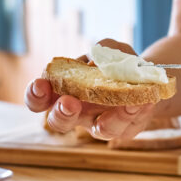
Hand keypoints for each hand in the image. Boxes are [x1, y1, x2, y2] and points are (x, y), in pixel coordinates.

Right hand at [24, 39, 155, 139]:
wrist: (146, 78)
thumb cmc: (118, 64)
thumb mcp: (110, 50)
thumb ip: (102, 50)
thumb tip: (96, 62)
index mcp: (63, 92)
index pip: (39, 100)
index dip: (35, 96)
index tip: (41, 85)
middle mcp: (78, 113)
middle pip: (59, 122)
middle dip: (61, 114)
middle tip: (69, 102)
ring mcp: (101, 124)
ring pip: (102, 130)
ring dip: (110, 119)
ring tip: (125, 103)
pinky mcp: (125, 129)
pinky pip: (128, 125)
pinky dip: (136, 112)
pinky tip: (143, 101)